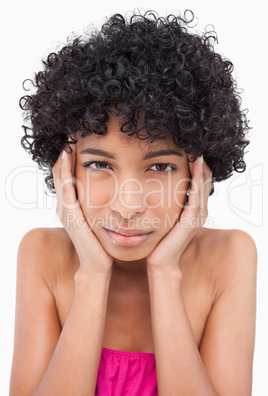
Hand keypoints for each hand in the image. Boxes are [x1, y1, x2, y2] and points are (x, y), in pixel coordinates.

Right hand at [52, 145, 112, 273]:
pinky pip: (65, 187)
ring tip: (67, 138)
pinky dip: (65, 171)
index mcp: (71, 206)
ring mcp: (65, 210)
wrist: (98, 265)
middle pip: (60, 172)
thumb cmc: (102, 243)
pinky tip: (68, 155)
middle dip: (65, 153)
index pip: (66, 175)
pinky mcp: (70, 214)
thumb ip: (100, 205)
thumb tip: (114, 192)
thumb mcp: (99, 219)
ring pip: (60, 176)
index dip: (70, 157)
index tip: (78, 139)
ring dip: (63, 157)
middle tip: (71, 133)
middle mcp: (64, 206)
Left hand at [146, 156, 211, 271]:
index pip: (200, 182)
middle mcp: (199, 211)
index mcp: (194, 209)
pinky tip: (195, 164)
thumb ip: (166, 203)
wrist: (160, 260)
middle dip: (200, 163)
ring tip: (197, 150)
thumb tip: (155, 186)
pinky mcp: (191, 219)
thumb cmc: (159, 239)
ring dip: (201, 167)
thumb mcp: (165, 216)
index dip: (197, 166)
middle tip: (194, 145)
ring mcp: (198, 215)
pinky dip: (197, 179)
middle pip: (205, 180)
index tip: (188, 149)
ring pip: (203, 185)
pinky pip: (197, 194)